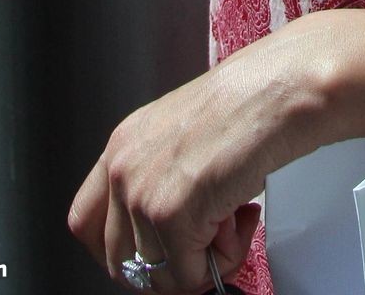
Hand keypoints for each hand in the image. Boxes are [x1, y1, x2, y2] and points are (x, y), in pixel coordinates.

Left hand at [68, 21, 333, 290]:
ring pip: (159, 276)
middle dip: (167, 266)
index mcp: (123, 145)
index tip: (155, 255)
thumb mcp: (182, 137)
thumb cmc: (246, 104)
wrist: (278, 89)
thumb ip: (159, 179)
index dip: (121, 250)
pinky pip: (189, 275)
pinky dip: (223, 260)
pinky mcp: (171, 215)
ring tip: (233, 219)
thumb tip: (165, 240)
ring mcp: (142, 192)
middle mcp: (123, 167)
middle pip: (118, 261)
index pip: (85, 222)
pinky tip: (242, 217)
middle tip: (207, 242)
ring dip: (201, 262)